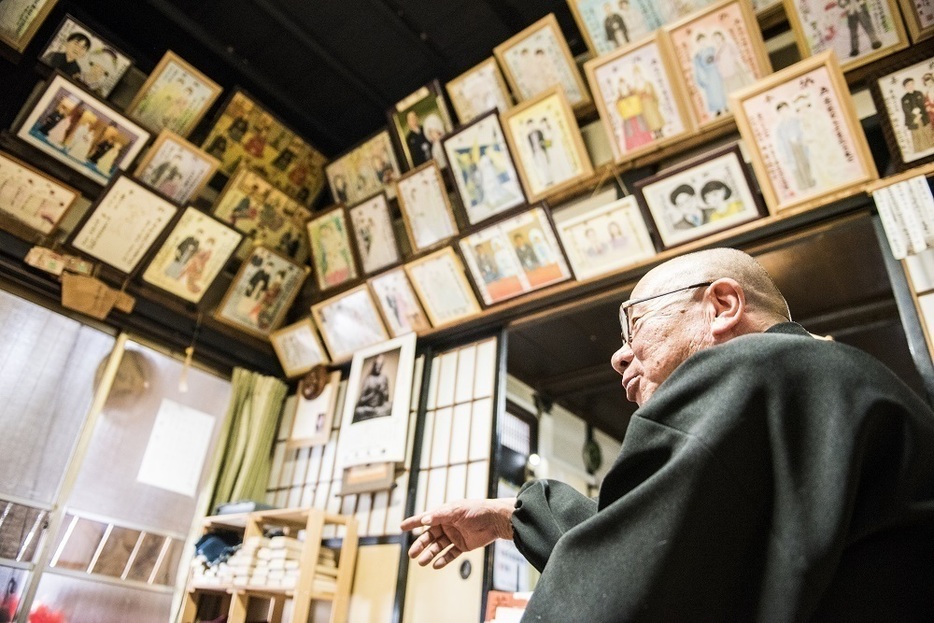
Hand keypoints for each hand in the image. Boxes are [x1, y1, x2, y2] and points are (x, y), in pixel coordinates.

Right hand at [400, 498, 516, 568]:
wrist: (496, 520)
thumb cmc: (477, 510)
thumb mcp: (457, 510)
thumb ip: (439, 515)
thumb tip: (423, 520)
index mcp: (444, 514)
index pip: (426, 518)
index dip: (413, 522)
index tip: (401, 527)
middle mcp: (448, 525)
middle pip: (430, 536)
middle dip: (420, 544)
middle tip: (411, 553)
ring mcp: (455, 536)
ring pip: (438, 547)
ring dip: (430, 554)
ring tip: (421, 562)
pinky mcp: (463, 546)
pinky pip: (450, 554)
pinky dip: (443, 560)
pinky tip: (435, 565)